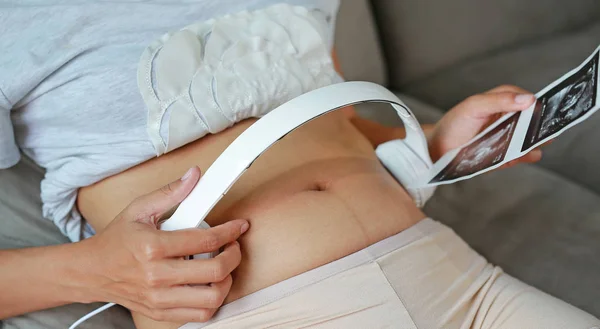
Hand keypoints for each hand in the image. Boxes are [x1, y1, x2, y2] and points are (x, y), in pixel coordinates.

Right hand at [80, 167, 248, 322]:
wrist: (91, 271)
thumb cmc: (116, 240)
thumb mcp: (139, 209)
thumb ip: (171, 192)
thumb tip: (194, 176)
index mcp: (153, 247)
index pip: (205, 240)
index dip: (230, 231)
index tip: (239, 226)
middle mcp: (157, 276)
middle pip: (214, 272)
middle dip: (234, 256)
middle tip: (233, 246)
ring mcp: (159, 298)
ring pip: (211, 299)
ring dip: (226, 281)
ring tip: (223, 267)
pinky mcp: (160, 312)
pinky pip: (199, 315)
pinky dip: (212, 301)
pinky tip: (210, 285)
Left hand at [428, 85, 545, 166]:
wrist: (437, 148)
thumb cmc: (454, 123)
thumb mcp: (474, 106)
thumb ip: (499, 101)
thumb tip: (528, 99)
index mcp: (503, 101)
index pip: (528, 100)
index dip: (538, 104)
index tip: (547, 109)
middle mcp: (510, 119)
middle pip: (533, 121)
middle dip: (542, 124)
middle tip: (549, 128)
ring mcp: (509, 138)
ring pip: (530, 140)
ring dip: (537, 142)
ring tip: (540, 143)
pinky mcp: (505, 156)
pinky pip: (520, 156)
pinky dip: (526, 156)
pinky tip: (530, 154)